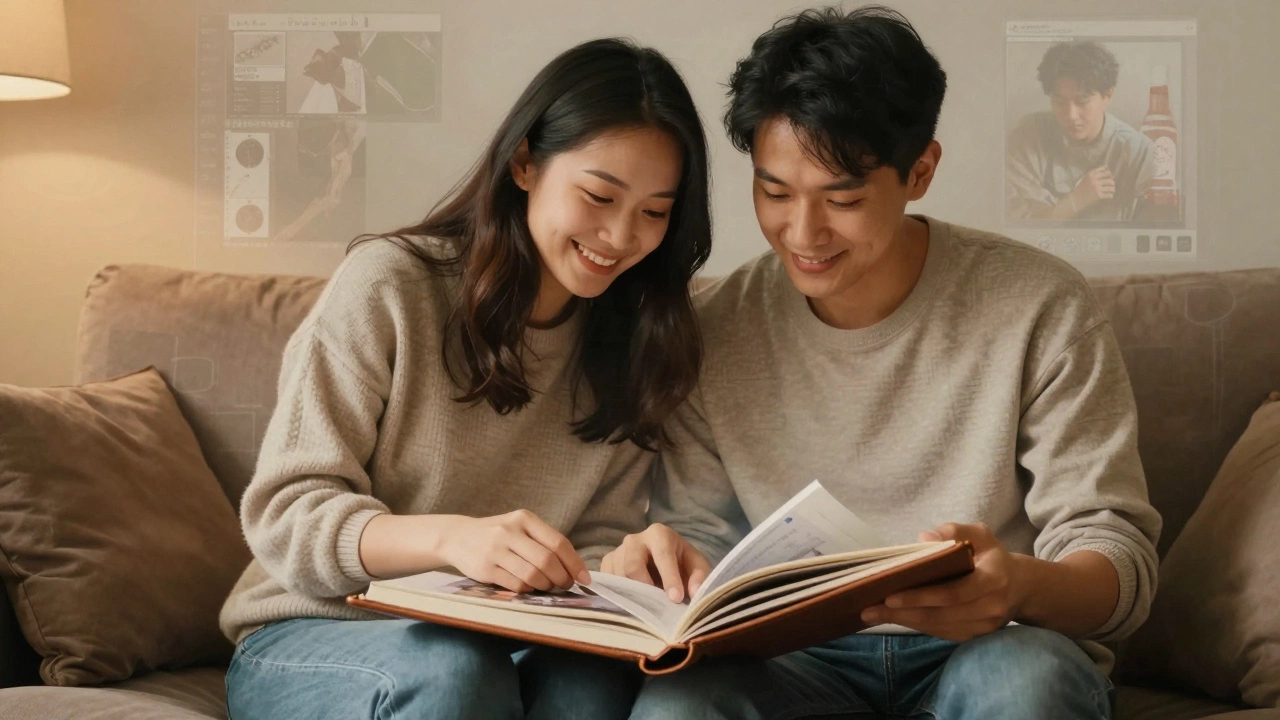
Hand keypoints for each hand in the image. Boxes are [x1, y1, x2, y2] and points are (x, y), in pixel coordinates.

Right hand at [436, 510, 589, 593]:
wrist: (457, 536)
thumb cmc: (497, 535)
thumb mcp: (519, 527)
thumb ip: (543, 542)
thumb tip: (574, 568)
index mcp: (524, 518)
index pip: (558, 542)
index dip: (575, 563)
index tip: (584, 577)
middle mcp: (509, 531)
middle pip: (547, 560)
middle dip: (562, 577)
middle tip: (566, 585)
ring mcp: (495, 549)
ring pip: (532, 575)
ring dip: (545, 585)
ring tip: (546, 586)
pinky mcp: (485, 568)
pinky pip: (516, 584)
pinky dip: (528, 589)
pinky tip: (528, 586)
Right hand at [601, 523, 711, 602]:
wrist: (663, 560)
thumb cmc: (681, 562)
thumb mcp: (696, 566)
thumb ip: (699, 576)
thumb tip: (694, 592)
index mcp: (659, 534)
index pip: (662, 555)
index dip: (669, 578)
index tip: (676, 598)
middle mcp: (635, 539)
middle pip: (632, 565)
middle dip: (644, 588)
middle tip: (656, 606)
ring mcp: (618, 550)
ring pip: (618, 576)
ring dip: (632, 594)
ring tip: (647, 604)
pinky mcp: (608, 562)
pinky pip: (608, 581)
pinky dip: (618, 593)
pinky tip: (632, 599)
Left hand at [860, 522, 1030, 641]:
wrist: (1019, 587)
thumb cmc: (991, 556)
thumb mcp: (979, 534)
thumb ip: (953, 531)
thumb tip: (924, 540)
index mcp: (994, 579)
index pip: (954, 592)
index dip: (922, 596)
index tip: (891, 596)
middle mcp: (991, 608)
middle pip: (940, 614)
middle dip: (901, 612)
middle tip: (868, 609)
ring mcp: (983, 626)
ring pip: (937, 626)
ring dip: (903, 621)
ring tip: (871, 614)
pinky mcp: (974, 636)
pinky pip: (941, 632)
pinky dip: (915, 625)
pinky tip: (893, 617)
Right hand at [1066, 166, 1115, 211]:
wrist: (1075, 200)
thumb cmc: (1081, 188)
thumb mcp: (1086, 178)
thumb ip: (1096, 172)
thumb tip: (1107, 166)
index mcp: (1091, 174)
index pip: (1106, 172)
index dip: (1110, 175)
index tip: (1109, 178)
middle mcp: (1095, 180)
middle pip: (1110, 180)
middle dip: (1112, 183)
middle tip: (1110, 186)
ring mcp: (1097, 188)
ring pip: (1111, 187)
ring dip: (1112, 189)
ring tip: (1111, 191)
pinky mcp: (1098, 196)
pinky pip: (1109, 195)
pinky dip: (1110, 195)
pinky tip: (1108, 196)